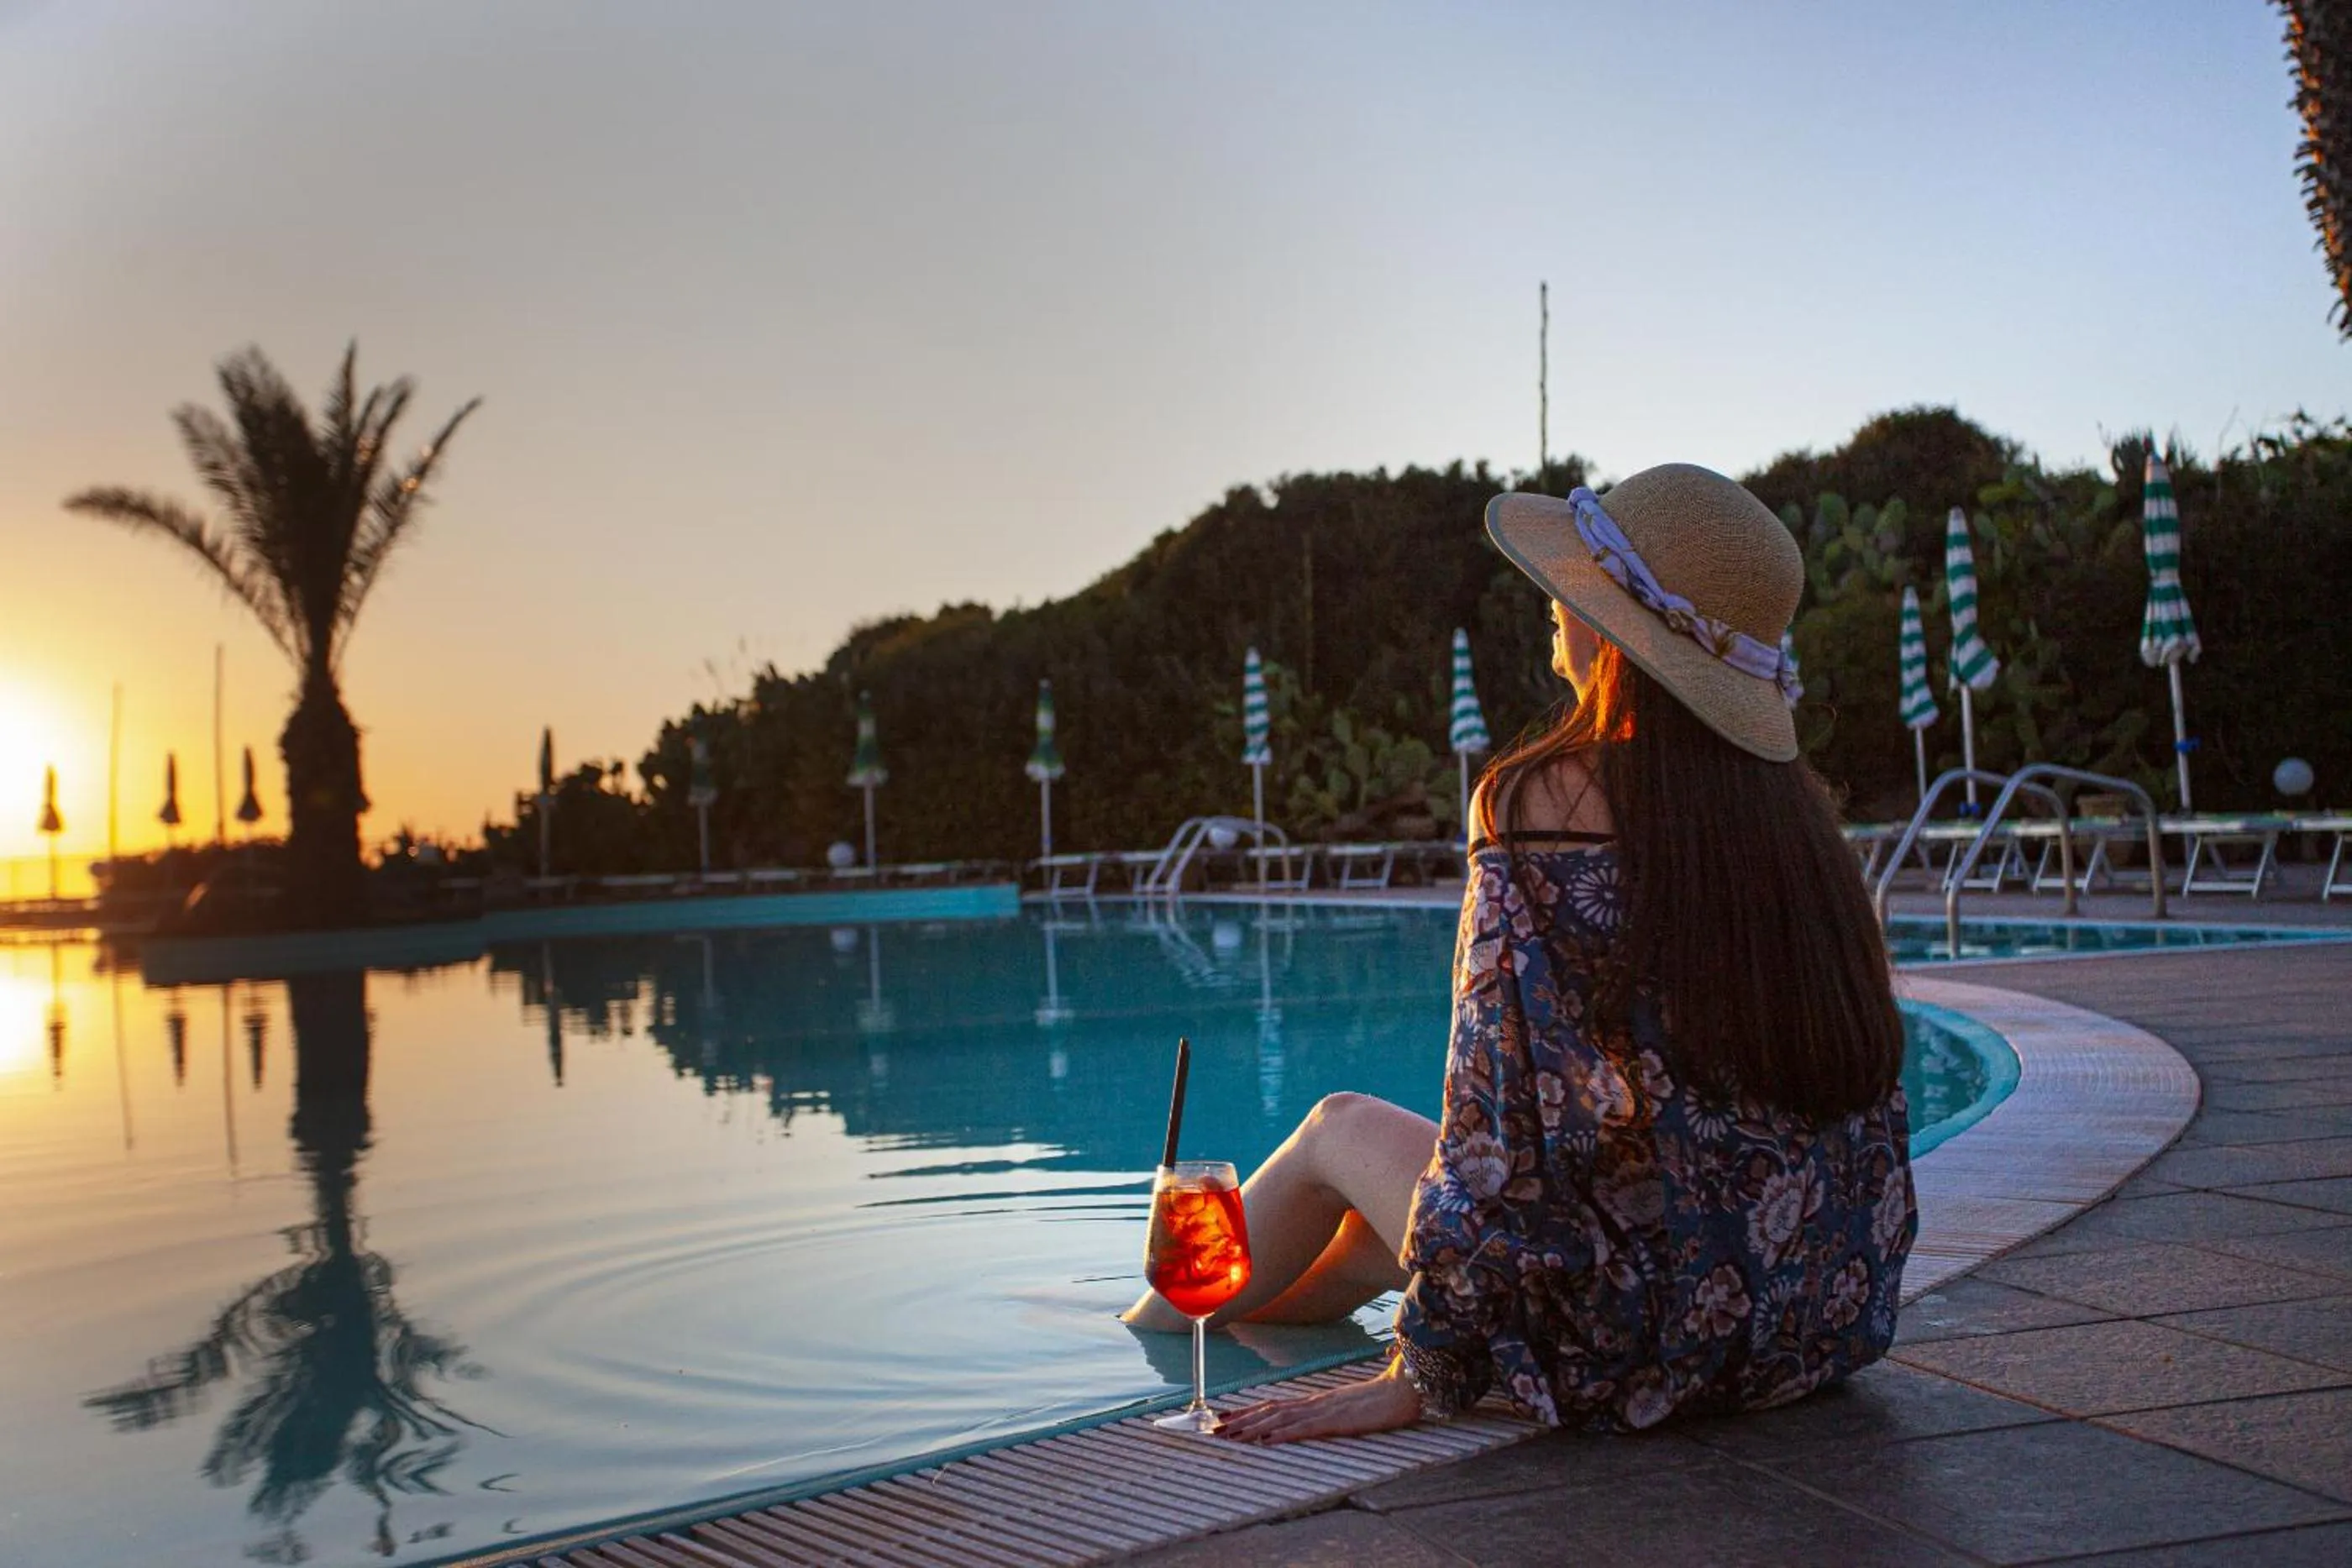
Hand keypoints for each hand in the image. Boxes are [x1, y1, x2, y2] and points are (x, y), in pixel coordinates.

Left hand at [1216, 1362, 1420, 1444]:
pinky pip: (1305, 1429)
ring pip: (1279, 1420)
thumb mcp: (1346, 1411)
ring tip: (1230, 1436)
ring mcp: (1323, 1411)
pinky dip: (1283, 1434)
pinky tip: (1267, 1441)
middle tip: (1214, 1430)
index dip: (1246, 1412)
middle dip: (1240, 1422)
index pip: (1272, 1406)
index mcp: (1314, 1402)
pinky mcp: (1336, 1421)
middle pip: (1269, 1412)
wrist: (1403, 1391)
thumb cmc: (1379, 1402)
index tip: (1223, 1419)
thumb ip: (1327, 1415)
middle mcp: (1313, 1403)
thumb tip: (1307, 1425)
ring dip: (1252, 1429)